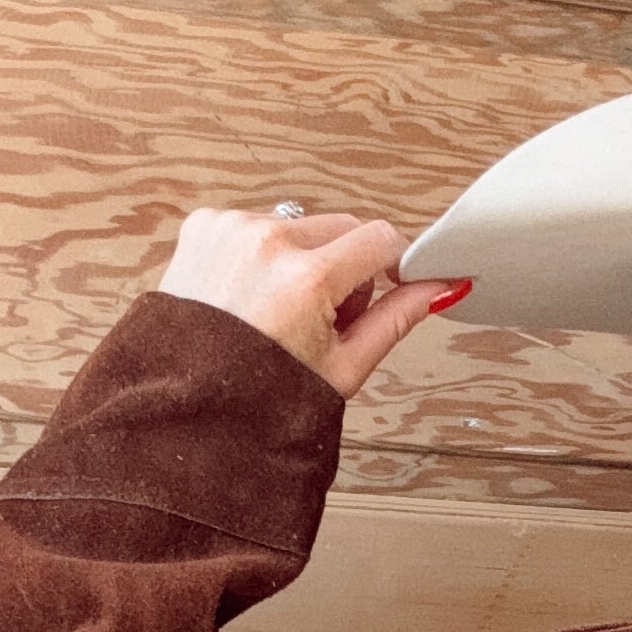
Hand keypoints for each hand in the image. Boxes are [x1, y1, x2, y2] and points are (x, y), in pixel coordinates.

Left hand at [157, 208, 467, 399]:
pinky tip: (252, 298)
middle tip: (328, 320)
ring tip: (283, 315)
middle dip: (346, 267)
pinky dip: (264, 255)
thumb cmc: (261, 400)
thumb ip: (395, 319)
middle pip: (340, 227)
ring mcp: (231, 228)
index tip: (393, 281)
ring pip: (299, 225)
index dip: (394, 261)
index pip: (380, 237)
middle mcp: (268, 242)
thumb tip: (439, 288)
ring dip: (304, 258)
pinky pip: (257, 225)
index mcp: (307, 278)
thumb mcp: (344, 367)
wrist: (192, 407)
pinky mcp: (205, 224)